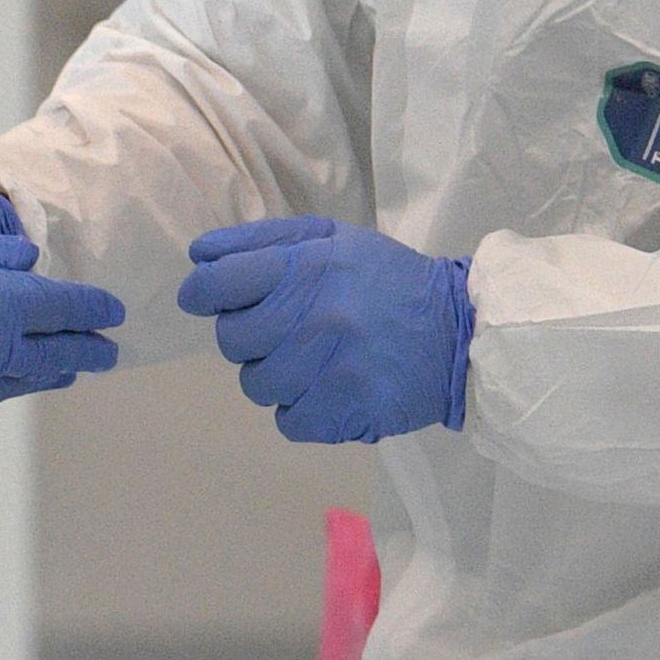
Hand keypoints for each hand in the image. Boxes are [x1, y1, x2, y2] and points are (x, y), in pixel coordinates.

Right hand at [0, 211, 122, 413]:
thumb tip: (25, 259)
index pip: (59, 306)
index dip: (90, 306)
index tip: (115, 311)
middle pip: (51, 351)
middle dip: (84, 349)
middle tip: (109, 352)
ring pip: (20, 379)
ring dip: (48, 374)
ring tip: (66, 374)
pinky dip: (4, 384)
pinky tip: (2, 383)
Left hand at [176, 216, 471, 443]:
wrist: (460, 331)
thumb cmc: (386, 278)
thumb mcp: (331, 237)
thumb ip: (261, 241)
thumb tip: (198, 256)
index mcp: (307, 266)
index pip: (217, 283)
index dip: (200, 293)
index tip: (205, 299)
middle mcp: (315, 316)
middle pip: (231, 340)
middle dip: (245, 335)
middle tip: (277, 330)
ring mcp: (332, 368)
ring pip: (256, 385)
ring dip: (273, 375)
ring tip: (308, 360)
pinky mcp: (349, 411)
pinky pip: (288, 421)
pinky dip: (299, 409)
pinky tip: (325, 389)